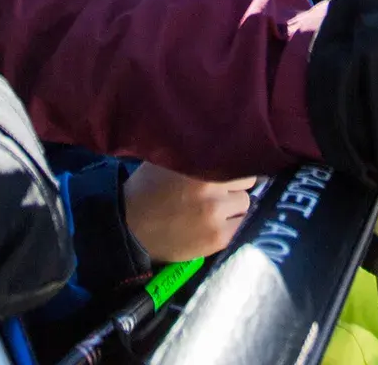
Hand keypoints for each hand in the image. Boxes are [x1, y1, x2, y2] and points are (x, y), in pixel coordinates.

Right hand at [123, 163, 254, 261]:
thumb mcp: (168, 159)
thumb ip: (195, 150)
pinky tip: (216, 224)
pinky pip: (241, 227)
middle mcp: (211, 187)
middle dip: (234, 185)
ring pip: (245, 204)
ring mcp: (216, 214)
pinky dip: (232, 225)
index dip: (232, 165)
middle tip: (219, 190)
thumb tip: (222, 139)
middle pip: (246, 182)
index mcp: (199, 163)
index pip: (238, 160)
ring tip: (216, 208)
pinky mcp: (218, 238)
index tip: (227, 169)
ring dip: (234, 206)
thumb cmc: (148, 187)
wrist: (131, 227)